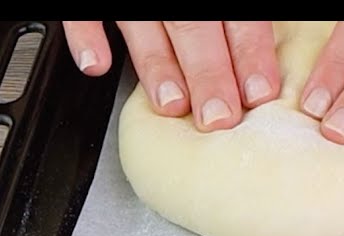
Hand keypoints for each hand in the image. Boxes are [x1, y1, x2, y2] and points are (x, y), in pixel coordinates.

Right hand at [62, 21, 282, 131]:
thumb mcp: (221, 2)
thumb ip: (239, 21)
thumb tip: (261, 72)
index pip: (239, 14)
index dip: (249, 51)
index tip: (258, 92)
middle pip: (193, 23)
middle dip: (208, 71)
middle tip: (219, 116)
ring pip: (141, 21)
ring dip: (157, 64)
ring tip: (173, 104)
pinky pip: (81, 12)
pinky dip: (85, 37)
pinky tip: (97, 66)